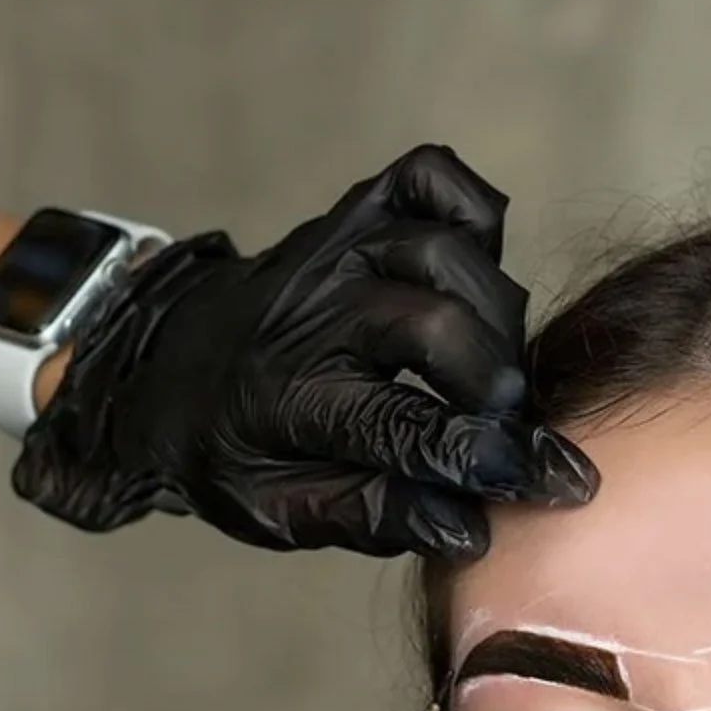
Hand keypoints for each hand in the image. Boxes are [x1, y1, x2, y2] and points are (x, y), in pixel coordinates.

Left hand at [12, 145, 596, 558]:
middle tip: (508, 424)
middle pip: (434, 323)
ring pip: (444, 251)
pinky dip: (473, 214)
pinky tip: (477, 271)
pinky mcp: (353, 212)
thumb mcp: (276, 513)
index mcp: (286, 401)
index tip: (555, 482)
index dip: (488, 458)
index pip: (404, 427)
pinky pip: (431, 179)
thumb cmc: (227, 452)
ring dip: (493, 312)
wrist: (155, 367)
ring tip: (489, 365)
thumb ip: (372, 518)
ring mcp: (332, 248)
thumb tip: (470, 531)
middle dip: (494, 383)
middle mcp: (310, 312)